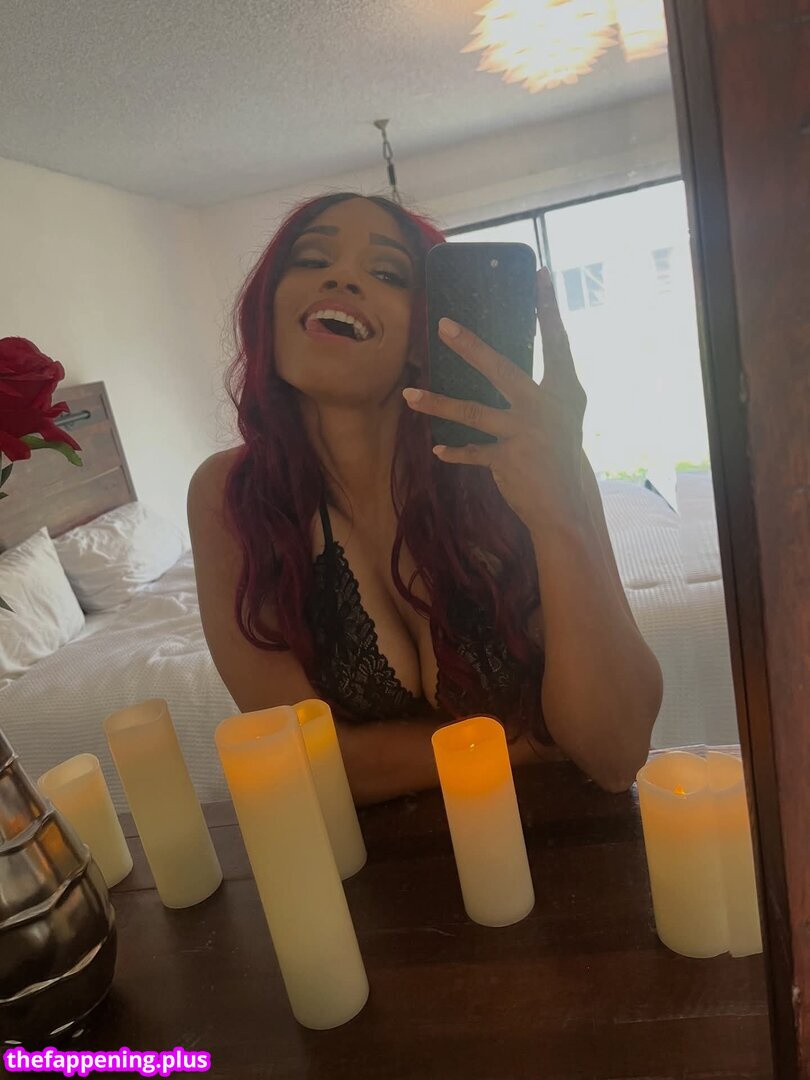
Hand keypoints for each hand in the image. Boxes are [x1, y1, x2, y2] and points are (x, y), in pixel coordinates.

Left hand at [402, 267, 587, 529]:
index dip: (549, 308)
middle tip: (443, 326)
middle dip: (471, 347)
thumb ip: (540, 386)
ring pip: (472, 412)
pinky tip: (438, 448)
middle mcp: (544, 406)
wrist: (567, 500)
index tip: (540, 274)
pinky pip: (473, 451)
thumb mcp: (562, 413)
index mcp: (564, 389)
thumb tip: (500, 361)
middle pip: (501, 369)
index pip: (557, 341)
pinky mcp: (508, 459)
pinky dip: (455, 451)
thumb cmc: (560, 449)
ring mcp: (525, 432)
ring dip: (437, 404)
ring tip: (408, 396)